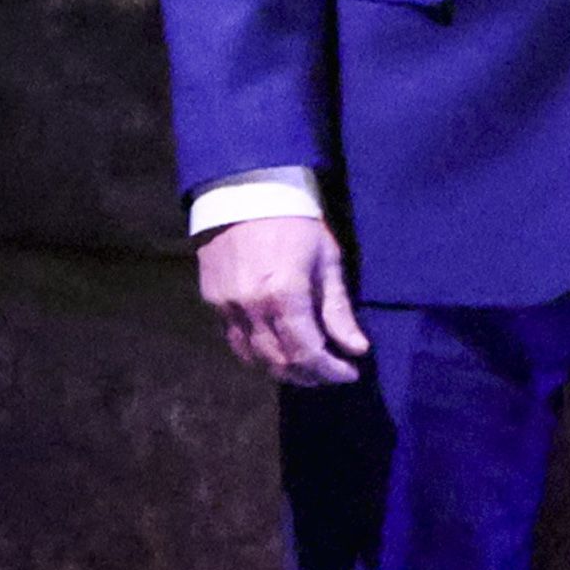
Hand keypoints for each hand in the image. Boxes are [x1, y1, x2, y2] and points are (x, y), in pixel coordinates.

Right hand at [200, 212, 366, 385]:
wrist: (244, 193)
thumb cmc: (296, 223)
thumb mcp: (327, 262)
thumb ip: (338, 310)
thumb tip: (356, 349)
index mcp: (285, 296)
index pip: (308, 353)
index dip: (331, 371)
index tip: (350, 372)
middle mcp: (252, 308)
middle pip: (280, 363)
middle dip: (310, 375)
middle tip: (331, 372)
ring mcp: (227, 308)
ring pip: (255, 359)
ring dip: (283, 370)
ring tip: (306, 366)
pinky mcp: (212, 303)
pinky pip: (236, 342)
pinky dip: (258, 354)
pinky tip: (277, 348)